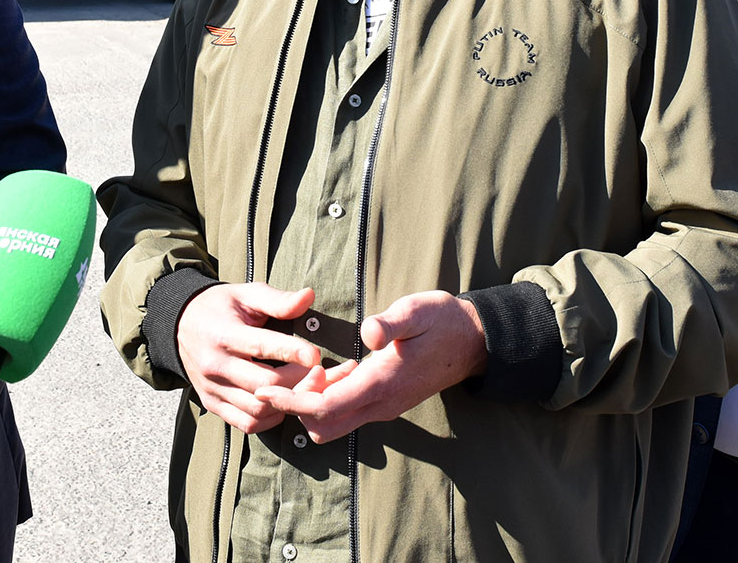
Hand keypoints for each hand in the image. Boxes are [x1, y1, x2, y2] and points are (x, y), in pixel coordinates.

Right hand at [176, 283, 322, 433]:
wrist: (180, 325)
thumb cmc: (219, 307)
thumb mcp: (245, 294)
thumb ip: (277, 300)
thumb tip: (308, 297)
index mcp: (224, 334)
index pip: (262, 347)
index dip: (293, 352)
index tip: (315, 355)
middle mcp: (216, 365)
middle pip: (265, 384)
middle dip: (298, 380)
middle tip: (316, 371)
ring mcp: (213, 388)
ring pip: (258, 409)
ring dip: (287, 401)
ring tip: (302, 386)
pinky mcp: (212, 404)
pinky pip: (247, 423)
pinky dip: (270, 418)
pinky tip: (281, 401)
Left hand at [256, 290, 486, 442]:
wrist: (473, 341)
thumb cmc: (442, 322)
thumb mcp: (418, 311)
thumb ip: (391, 322)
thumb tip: (368, 333)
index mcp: (382, 383)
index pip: (325, 407)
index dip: (290, 401)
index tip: (263, 390)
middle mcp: (380, 404)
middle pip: (323, 426)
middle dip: (299, 405)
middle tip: (297, 371)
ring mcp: (384, 408)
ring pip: (335, 424)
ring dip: (316, 403)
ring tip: (320, 368)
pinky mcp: (385, 404)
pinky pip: (348, 413)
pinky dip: (331, 399)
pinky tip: (337, 371)